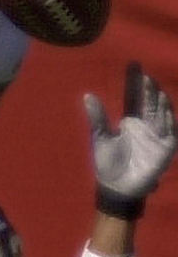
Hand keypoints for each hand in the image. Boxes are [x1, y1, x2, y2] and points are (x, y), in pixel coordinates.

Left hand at [84, 62, 176, 215]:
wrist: (116, 186)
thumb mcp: (99, 137)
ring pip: (162, 114)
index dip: (138, 86)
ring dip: (160, 103)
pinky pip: (170, 130)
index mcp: (132, 123)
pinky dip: (168, 120)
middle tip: (145, 77)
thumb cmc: (107, 163)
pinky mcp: (165, 148)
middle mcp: (147, 127)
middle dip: (150, 91)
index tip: (136, 69)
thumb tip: (86, 95)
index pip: (138, 100)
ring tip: (155, 90)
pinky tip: (165, 109)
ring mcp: (157, 136)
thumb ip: (97, 117)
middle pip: (151, 104)